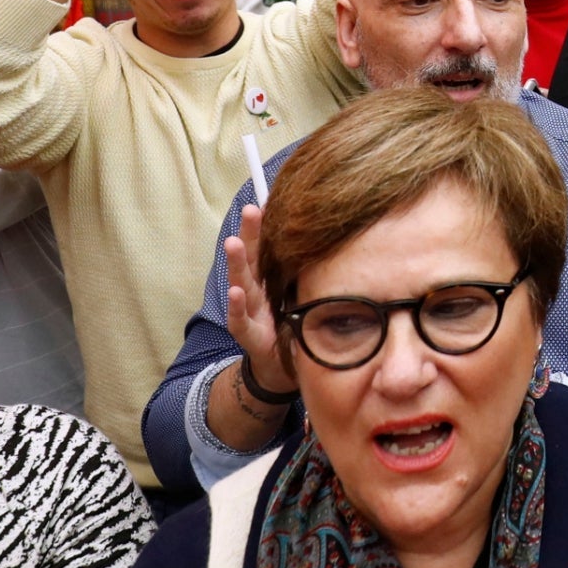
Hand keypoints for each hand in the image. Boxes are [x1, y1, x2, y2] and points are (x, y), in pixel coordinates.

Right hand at [225, 203, 295, 400]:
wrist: (281, 367)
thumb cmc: (291, 324)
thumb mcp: (300, 294)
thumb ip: (307, 271)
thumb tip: (335, 239)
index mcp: (271, 279)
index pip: (268, 247)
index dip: (267, 226)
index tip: (270, 200)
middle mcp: (257, 291)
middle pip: (253, 258)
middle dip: (250, 234)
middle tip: (251, 209)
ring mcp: (249, 311)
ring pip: (241, 283)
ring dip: (237, 264)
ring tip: (233, 243)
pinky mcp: (247, 334)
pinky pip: (239, 319)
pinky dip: (235, 306)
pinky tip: (234, 291)